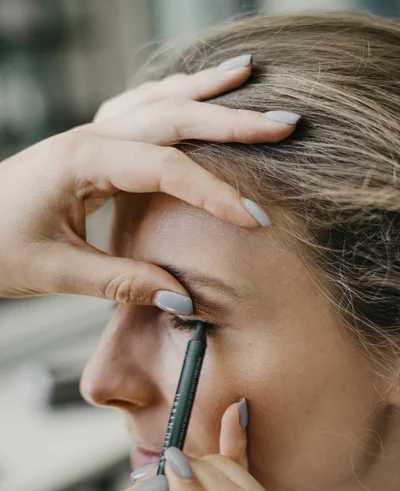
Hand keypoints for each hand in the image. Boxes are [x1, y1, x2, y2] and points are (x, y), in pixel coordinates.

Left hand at [0, 58, 297, 307]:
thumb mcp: (55, 272)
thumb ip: (122, 282)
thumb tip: (183, 297)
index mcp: (82, 161)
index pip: (167, 169)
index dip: (215, 194)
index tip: (255, 219)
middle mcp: (89, 137)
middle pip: (173, 118)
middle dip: (231, 122)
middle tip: (283, 122)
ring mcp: (89, 136)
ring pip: (157, 103)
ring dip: (204, 93)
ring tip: (247, 77)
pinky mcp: (90, 147)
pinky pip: (139, 111)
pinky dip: (173, 99)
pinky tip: (191, 92)